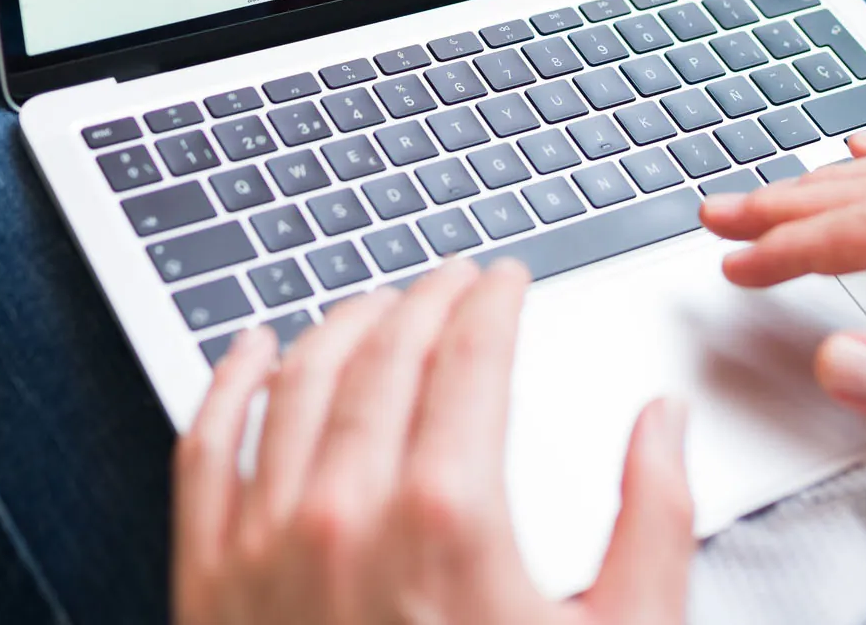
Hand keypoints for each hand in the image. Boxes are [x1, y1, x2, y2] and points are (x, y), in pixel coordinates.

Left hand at [173, 258, 692, 624]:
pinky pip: (204, 448)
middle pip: (386, 350)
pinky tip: (250, 349)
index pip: (470, 353)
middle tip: (453, 280)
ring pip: (298, 378)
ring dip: (341, 322)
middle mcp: (348, 511)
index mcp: (451, 515)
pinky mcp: (209, 585)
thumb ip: (655, 518)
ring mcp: (267, 543)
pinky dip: (229, 383)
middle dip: (426, 297)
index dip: (493, 300)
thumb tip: (661, 420)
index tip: (506, 280)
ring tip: (376, 303)